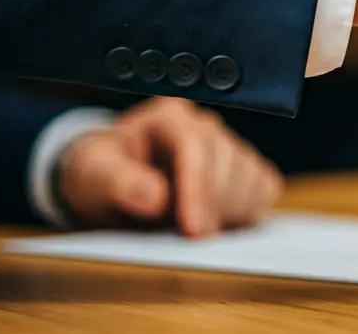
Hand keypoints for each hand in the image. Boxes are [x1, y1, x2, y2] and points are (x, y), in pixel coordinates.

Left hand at [59, 96, 282, 236]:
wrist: (112, 182)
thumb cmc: (102, 174)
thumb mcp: (93, 175)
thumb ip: (118, 182)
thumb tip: (154, 197)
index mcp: (167, 117)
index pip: (195, 146)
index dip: (198, 188)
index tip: (195, 229)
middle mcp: (204, 125)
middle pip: (227, 162)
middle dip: (213, 206)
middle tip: (193, 240)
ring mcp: (229, 145)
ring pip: (249, 176)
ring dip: (227, 210)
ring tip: (193, 226)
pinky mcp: (246, 168)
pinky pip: (264, 187)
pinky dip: (247, 210)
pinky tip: (217, 219)